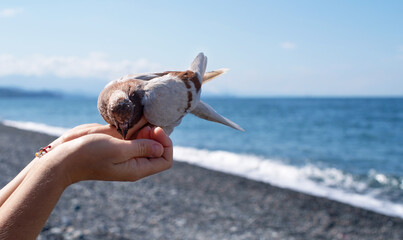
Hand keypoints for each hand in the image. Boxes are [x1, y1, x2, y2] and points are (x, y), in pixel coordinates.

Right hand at [45, 125, 172, 185]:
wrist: (64, 157)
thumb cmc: (89, 154)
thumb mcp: (118, 150)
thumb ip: (141, 148)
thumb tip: (160, 147)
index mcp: (137, 168)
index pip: (165, 159)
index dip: (165, 143)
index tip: (154, 130)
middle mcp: (134, 162)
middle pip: (158, 148)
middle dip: (156, 135)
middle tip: (144, 125)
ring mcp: (125, 153)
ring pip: (147, 140)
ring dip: (144, 129)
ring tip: (134, 124)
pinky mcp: (116, 144)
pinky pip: (133, 135)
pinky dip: (134, 127)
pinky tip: (126, 123)